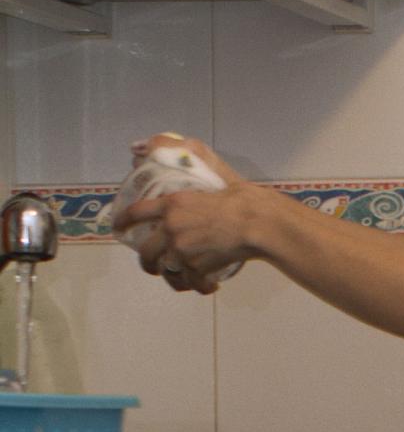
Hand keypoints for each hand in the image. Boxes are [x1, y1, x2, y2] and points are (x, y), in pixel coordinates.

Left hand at [114, 143, 258, 294]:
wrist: (258, 224)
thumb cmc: (241, 197)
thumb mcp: (214, 171)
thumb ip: (190, 158)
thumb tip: (152, 145)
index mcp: (172, 204)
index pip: (136, 213)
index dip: (124, 222)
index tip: (119, 229)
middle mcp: (171, 229)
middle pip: (146, 253)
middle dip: (147, 262)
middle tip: (153, 265)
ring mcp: (182, 251)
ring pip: (167, 272)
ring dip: (172, 278)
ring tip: (180, 280)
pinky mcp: (197, 268)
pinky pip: (191, 282)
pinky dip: (200, 286)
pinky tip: (208, 286)